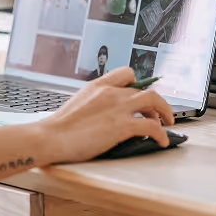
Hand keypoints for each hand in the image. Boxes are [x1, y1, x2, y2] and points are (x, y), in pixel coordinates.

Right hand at [38, 67, 174, 163]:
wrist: (50, 137)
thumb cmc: (58, 128)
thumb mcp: (77, 105)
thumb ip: (93, 103)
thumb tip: (102, 114)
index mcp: (98, 86)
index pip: (126, 73)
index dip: (139, 84)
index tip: (142, 95)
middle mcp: (110, 92)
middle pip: (145, 89)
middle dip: (157, 103)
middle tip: (160, 114)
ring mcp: (117, 108)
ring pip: (153, 101)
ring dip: (164, 113)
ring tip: (166, 125)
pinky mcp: (122, 126)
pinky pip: (152, 126)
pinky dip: (161, 134)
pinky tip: (161, 142)